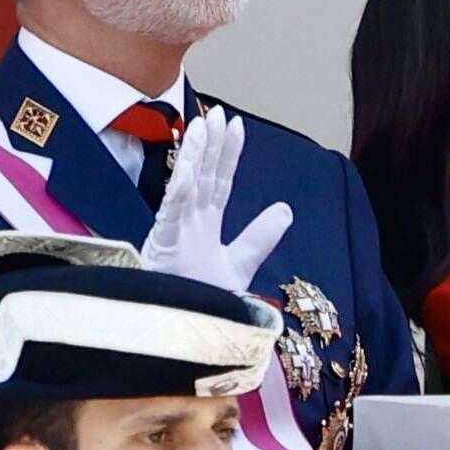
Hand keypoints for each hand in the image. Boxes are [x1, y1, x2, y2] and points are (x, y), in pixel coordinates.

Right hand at [141, 106, 292, 292]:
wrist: (188, 336)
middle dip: (210, 144)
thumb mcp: (240, 264)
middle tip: (217, 113)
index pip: (220, 181)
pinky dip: (179, 192)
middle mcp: (188, 225)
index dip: (229, 154)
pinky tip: (188, 169)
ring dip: (193, 157)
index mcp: (204, 227)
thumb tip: (286, 209)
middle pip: (202, 176)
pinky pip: (171, 216)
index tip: (237, 125)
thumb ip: (260, 237)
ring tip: (201, 126)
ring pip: (184, 187)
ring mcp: (174, 234)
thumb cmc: (203, 302)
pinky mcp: (163, 249)